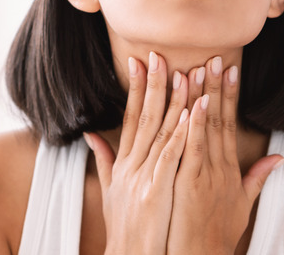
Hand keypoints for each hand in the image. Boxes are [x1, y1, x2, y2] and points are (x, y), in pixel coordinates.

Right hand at [84, 52, 189, 254]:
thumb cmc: (125, 229)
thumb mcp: (110, 192)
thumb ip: (104, 160)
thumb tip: (91, 135)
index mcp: (125, 163)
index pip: (131, 117)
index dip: (136, 88)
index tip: (141, 61)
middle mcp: (132, 165)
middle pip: (144, 117)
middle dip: (153, 84)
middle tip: (160, 54)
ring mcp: (143, 178)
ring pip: (161, 131)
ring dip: (174, 101)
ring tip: (186, 74)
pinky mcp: (156, 192)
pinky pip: (171, 157)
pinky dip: (181, 133)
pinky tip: (192, 113)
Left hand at [167, 56, 283, 254]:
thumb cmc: (218, 236)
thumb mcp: (243, 205)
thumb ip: (257, 177)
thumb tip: (278, 157)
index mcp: (228, 170)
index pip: (229, 124)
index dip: (229, 95)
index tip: (230, 69)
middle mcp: (218, 168)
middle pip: (218, 119)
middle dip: (217, 86)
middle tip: (215, 56)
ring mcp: (203, 175)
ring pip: (203, 129)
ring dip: (201, 97)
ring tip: (198, 68)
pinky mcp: (188, 184)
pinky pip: (190, 150)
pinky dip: (192, 127)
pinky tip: (191, 106)